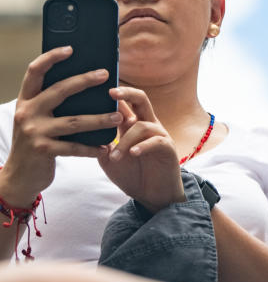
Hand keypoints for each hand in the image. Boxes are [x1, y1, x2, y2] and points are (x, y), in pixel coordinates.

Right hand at [0, 47, 121, 205]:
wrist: (19, 176)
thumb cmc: (37, 141)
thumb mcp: (38, 118)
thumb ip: (53, 103)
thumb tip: (87, 81)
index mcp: (27, 100)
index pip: (34, 72)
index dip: (51, 57)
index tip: (71, 48)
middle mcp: (27, 113)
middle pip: (59, 91)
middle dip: (84, 81)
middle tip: (105, 74)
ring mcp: (33, 132)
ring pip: (74, 121)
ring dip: (99, 119)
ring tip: (119, 116)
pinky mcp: (43, 150)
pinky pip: (74, 147)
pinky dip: (93, 147)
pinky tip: (107, 146)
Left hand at [97, 87, 184, 212]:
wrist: (154, 195)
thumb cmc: (132, 175)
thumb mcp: (110, 161)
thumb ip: (100, 145)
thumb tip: (85, 133)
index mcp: (133, 125)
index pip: (124, 103)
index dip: (114, 93)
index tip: (97, 85)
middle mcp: (147, 125)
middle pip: (141, 99)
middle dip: (127, 93)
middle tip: (111, 92)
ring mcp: (159, 135)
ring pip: (142, 125)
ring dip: (125, 140)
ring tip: (114, 157)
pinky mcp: (168, 148)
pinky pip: (156, 141)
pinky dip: (142, 146)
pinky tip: (133, 154)